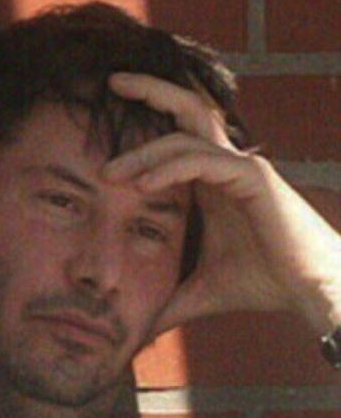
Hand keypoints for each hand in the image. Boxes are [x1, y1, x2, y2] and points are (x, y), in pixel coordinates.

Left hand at [102, 73, 340, 334]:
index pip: (176, 134)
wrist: (309, 291)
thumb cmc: (262, 281)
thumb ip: (169, 302)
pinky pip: (205, 160)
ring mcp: (240, 166)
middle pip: (186, 110)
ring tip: (109, 173)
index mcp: (210, 181)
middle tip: (110, 87)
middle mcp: (224, 164)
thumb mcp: (201, 290)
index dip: (148, 118)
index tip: (108, 125)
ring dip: (145, 150)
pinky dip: (171, 167)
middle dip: (149, 92)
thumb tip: (139, 330)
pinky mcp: (254, 178)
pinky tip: (143, 184)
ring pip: (186, 136)